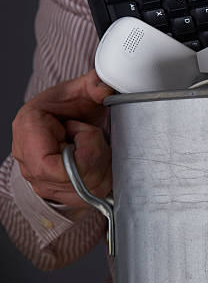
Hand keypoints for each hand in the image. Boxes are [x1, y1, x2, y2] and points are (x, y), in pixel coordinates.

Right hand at [11, 70, 114, 207]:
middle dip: (95, 158)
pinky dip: (100, 180)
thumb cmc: (72, 104)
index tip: (87, 132)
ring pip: (82, 191)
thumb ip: (95, 84)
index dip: (80, 153)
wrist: (72, 117)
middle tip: (97, 137)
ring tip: (98, 147)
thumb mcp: (83, 89)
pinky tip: (98, 162)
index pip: (49, 165)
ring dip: (101, 169)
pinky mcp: (54, 191)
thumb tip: (103, 89)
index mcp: (28, 127)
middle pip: (70, 179)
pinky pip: (84, 198)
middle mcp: (28, 159)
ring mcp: (39, 179)